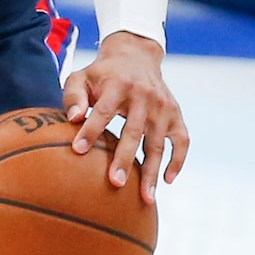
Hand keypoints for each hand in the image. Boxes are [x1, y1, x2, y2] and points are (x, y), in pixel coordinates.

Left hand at [62, 31, 188, 202]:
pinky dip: (178, 160)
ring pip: (158, 143)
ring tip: (145, 198)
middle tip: (114, 183)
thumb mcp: (81, 77)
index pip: (103, 111)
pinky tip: (167, 180)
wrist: (136, 56)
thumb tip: (72, 118)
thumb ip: (73, 96)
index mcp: (118, 86)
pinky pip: (182, 141)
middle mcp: (144, 97)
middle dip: (124, 158)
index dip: (91, 130)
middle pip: (133, 132)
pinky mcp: (176, 115)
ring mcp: (163, 107)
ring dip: (152, 171)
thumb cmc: (101, 75)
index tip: (77, 151)